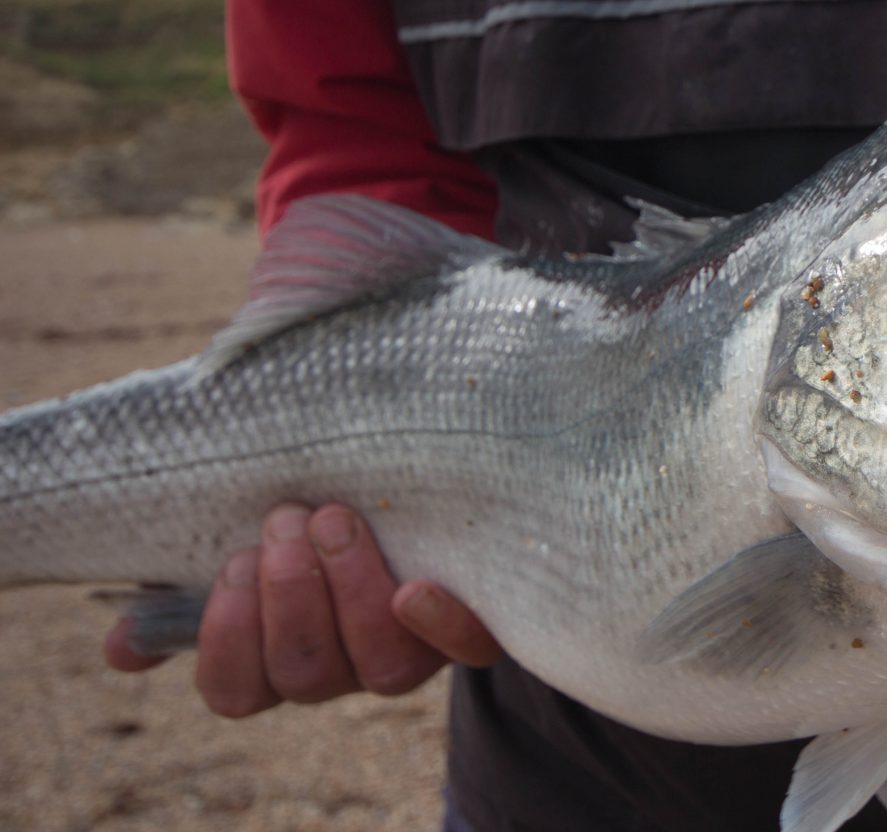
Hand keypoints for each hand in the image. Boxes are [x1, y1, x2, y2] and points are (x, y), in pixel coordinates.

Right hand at [103, 503, 503, 716]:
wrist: (412, 490)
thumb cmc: (307, 519)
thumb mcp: (244, 544)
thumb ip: (181, 591)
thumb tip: (122, 647)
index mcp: (278, 659)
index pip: (238, 691)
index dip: (229, 636)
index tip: (236, 560)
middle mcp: (342, 670)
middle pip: (307, 674)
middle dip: (290, 595)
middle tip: (287, 519)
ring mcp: (408, 655)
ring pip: (380, 667)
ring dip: (350, 590)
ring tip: (333, 519)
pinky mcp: (470, 627)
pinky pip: (468, 649)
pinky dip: (443, 624)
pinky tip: (418, 588)